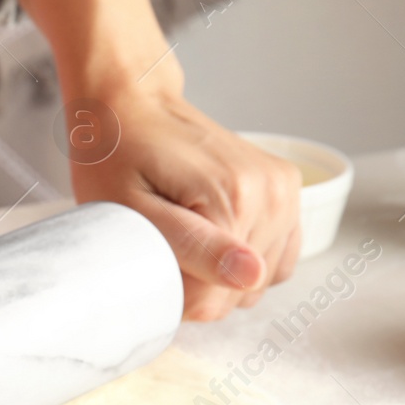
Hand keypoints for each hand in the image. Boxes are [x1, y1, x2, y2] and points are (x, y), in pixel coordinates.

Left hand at [64, 78, 301, 320]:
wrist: (134, 103)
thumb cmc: (117, 154)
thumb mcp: (134, 208)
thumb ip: (191, 246)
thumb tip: (252, 275)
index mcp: (236, 201)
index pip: (215, 301)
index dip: (176, 296)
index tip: (150, 264)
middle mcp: (272, 195)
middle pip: (242, 292)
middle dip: (200, 284)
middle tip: (163, 245)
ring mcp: (284, 190)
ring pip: (261, 279)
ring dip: (223, 273)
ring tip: (187, 232)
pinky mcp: (286, 188)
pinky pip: (279, 255)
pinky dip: (247, 258)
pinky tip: (216, 234)